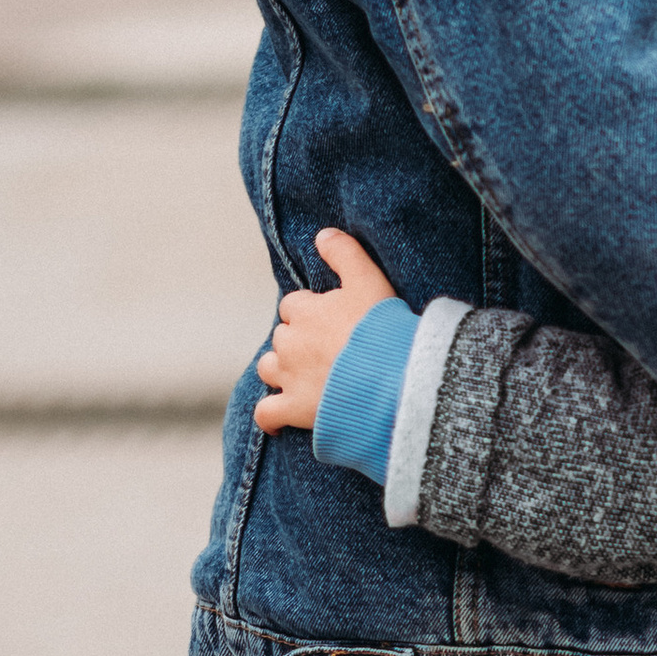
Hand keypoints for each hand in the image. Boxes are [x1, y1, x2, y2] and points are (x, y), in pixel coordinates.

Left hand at [252, 228, 399, 432]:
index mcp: (304, 310)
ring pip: (268, 368)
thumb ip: (345, 253)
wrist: (390, 379)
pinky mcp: (293, 409)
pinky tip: (277, 421)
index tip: (334, 321)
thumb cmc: (383, 329)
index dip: (312, 312)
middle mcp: (289, 342)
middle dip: (298, 341)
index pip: (294, 305)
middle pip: (282, 336)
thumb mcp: (370, 280)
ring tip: (305, 376)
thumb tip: (322, 234)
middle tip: (329, 350)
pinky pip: (266, 413)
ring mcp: (288, 376)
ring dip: (280, 369)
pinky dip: (269, 417)